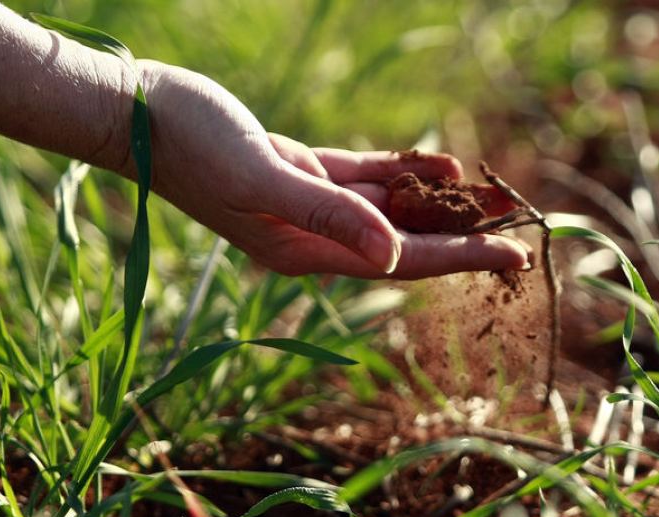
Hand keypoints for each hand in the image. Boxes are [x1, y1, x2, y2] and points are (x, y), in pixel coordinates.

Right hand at [134, 61, 529, 278]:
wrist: (137, 112)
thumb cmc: (191, 146)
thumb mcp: (264, 180)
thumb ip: (330, 217)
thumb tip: (394, 256)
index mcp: (305, 252)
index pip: (403, 262)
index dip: (462, 257)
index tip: (515, 254)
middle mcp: (313, 237)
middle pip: (407, 239)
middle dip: (464, 231)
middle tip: (521, 218)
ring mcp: (309, 204)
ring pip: (393, 207)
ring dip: (442, 200)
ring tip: (494, 190)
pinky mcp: (302, 171)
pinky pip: (368, 177)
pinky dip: (404, 171)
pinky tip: (442, 163)